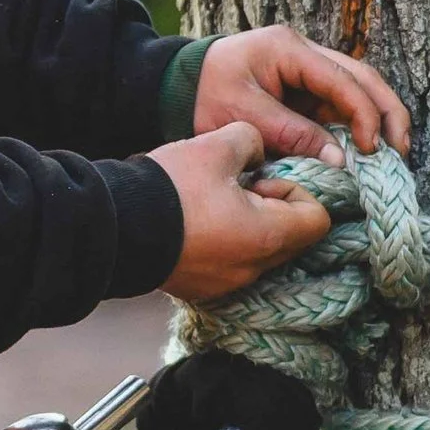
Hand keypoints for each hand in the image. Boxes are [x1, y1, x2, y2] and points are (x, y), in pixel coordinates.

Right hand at [149, 122, 333, 303]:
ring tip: (213, 203)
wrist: (112, 227)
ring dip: (248, 225)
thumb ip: (252, 140)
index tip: (265, 177)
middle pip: (290, 239)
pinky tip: (194, 223)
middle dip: (274, 207)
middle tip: (239, 187)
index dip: (299, 190)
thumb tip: (256, 154)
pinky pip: (229, 265)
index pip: (317, 219)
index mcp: (267, 236)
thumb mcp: (216, 145)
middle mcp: (253, 269)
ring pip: (259, 252)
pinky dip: (224, 244)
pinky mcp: (200, 290)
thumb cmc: (169, 188)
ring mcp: (226, 285)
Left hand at [194, 25, 411, 163]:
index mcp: (289, 49)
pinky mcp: (304, 90)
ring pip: (357, 90)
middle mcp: (305, 54)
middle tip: (400, 149)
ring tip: (393, 152)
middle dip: (386, 112)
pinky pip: (339, 106)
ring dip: (377, 119)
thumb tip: (339, 161)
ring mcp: (307, 71)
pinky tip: (368, 150)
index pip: (341, 79)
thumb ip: (291, 134)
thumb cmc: (203, 93)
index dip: (363, 114)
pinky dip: (356, 127)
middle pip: (362, 77)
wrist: (175, 84)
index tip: (370, 148)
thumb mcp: (243, 114)